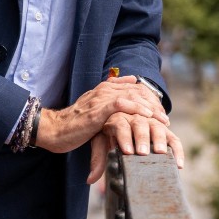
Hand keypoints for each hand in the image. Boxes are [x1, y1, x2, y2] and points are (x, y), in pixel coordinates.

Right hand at [36, 76, 167, 155]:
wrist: (54, 130)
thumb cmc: (74, 123)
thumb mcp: (94, 110)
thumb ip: (109, 101)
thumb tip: (127, 91)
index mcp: (104, 89)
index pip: (134, 88)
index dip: (149, 99)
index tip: (160, 112)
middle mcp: (104, 90)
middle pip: (136, 92)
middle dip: (153, 105)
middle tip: (165, 118)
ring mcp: (101, 99)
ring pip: (132, 97)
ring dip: (149, 108)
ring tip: (161, 120)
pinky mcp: (97, 110)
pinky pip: (120, 104)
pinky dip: (135, 108)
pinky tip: (146, 116)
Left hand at [86, 113, 183, 183]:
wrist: (121, 117)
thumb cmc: (109, 133)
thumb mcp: (100, 142)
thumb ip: (97, 159)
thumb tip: (90, 179)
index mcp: (118, 118)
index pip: (120, 125)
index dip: (124, 137)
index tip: (127, 152)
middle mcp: (135, 117)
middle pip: (140, 123)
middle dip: (142, 138)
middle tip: (143, 152)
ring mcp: (152, 122)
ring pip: (158, 127)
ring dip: (160, 140)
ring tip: (161, 153)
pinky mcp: (164, 131)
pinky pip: (173, 138)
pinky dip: (177, 150)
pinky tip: (178, 164)